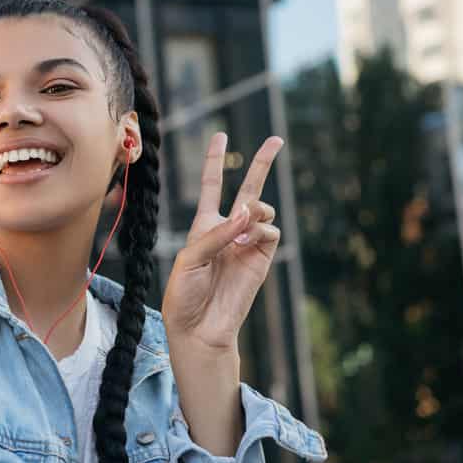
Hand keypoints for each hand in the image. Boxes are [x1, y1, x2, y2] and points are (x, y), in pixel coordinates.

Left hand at [161, 132, 283, 352]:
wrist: (200, 327)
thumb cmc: (185, 293)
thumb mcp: (190, 258)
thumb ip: (217, 233)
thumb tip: (248, 212)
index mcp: (203, 226)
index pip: (211, 186)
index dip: (214, 161)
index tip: (219, 135)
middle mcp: (228, 229)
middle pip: (247, 188)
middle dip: (261, 163)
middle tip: (276, 139)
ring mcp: (247, 243)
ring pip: (262, 209)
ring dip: (254, 210)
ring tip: (243, 228)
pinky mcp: (263, 259)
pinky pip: (270, 232)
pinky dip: (260, 230)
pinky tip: (247, 242)